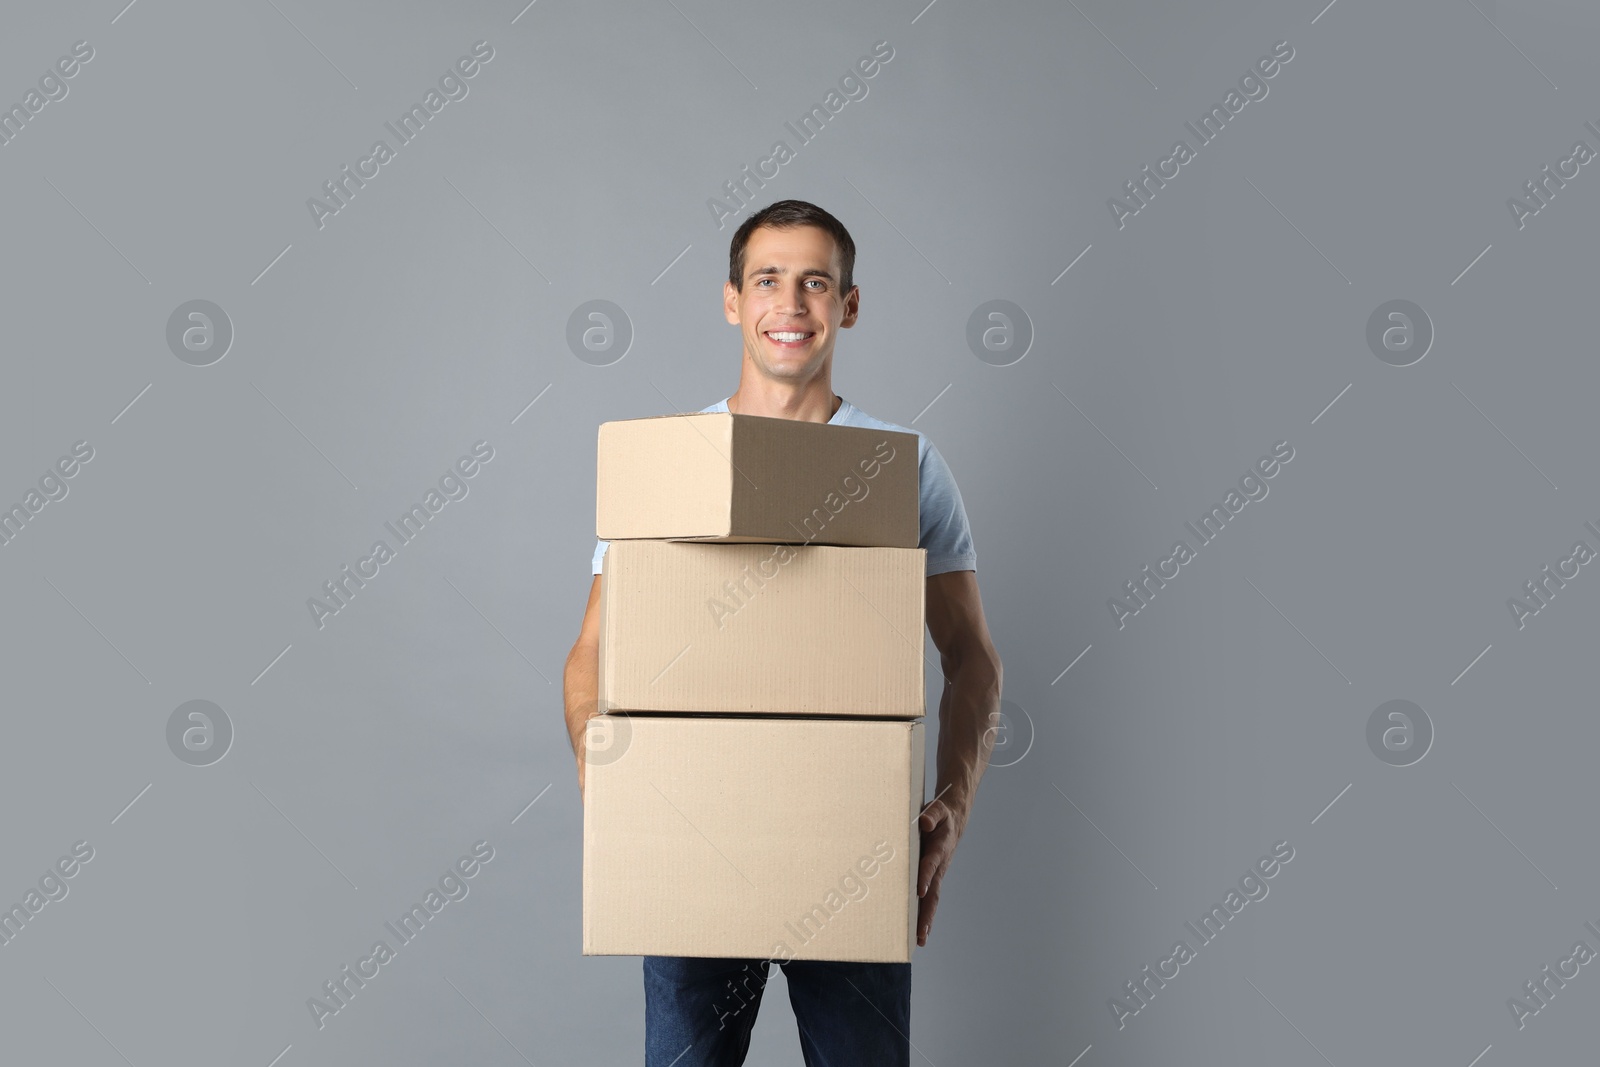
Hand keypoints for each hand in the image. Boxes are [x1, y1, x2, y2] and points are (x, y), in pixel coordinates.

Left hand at [915, 793, 965, 946]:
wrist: (953, 819)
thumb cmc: (941, 814)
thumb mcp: (937, 809)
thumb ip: (932, 814)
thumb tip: (925, 822)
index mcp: (938, 849)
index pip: (930, 864)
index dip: (925, 876)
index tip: (919, 890)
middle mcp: (939, 866)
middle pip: (933, 893)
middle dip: (926, 913)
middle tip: (920, 934)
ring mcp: (936, 874)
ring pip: (931, 900)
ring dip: (925, 919)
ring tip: (919, 940)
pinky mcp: (932, 877)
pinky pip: (928, 897)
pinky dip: (924, 913)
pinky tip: (917, 930)